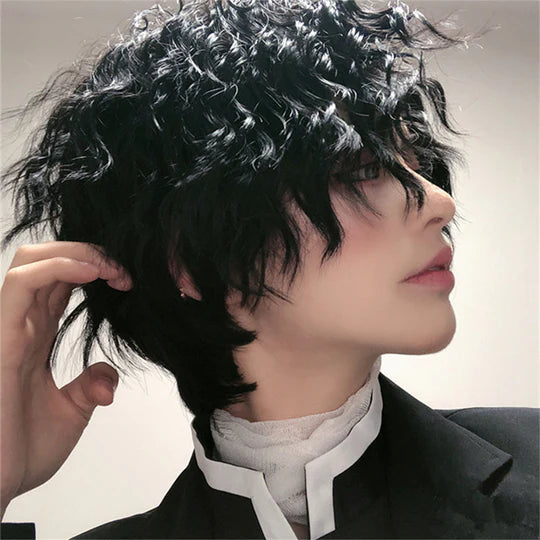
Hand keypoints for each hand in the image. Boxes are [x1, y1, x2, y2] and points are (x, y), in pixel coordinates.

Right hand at [0, 241, 131, 518]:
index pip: (60, 283)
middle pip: (46, 262)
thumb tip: (109, 378)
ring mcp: (8, 328)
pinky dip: (58, 267)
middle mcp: (20, 326)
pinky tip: (90, 271)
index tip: (127, 280)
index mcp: (35, 338)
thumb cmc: (18, 453)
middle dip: (87, 253)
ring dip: (76, 253)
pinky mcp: (1, 338)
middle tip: (122, 270)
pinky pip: (21, 284)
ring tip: (110, 267)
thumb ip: (89, 387)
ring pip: (30, 261)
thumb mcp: (69, 413)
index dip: (93, 270)